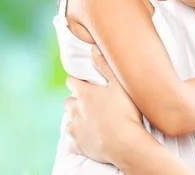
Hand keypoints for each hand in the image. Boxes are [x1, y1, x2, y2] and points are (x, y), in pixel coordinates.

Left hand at [65, 46, 142, 163]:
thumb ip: (105, 66)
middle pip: (68, 102)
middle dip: (75, 101)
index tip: (83, 82)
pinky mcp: (79, 146)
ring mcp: (76, 129)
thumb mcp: (119, 84)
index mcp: (85, 94)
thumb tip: (93, 49)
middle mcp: (76, 110)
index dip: (77, 81)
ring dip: (76, 120)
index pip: (72, 82)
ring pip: (68, 122)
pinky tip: (86, 140)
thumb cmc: (125, 112)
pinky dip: (78, 141)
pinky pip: (72, 143)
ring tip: (88, 121)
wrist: (126, 143)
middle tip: (89, 103)